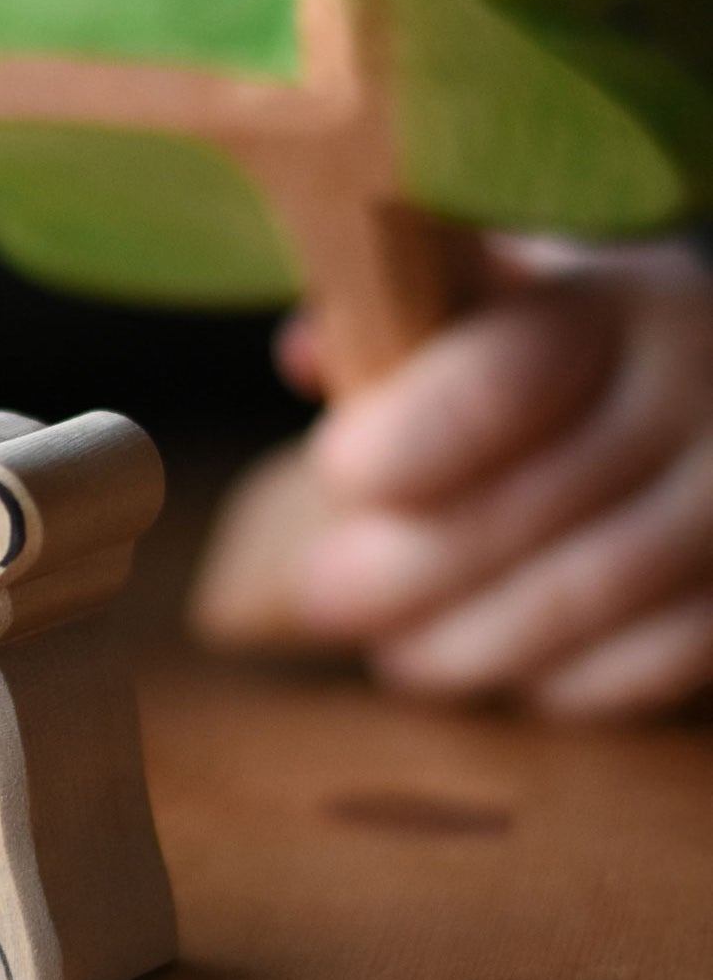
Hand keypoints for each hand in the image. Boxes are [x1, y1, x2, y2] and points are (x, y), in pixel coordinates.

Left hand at [288, 240, 712, 718]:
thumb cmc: (569, 344)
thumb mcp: (501, 297)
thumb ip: (403, 315)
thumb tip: (306, 355)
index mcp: (616, 299)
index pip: (503, 378)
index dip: (407, 440)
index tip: (335, 475)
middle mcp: (701, 387)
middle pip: (535, 505)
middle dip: (409, 568)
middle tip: (321, 597)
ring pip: (592, 595)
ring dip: (470, 642)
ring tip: (396, 653)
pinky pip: (660, 658)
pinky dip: (567, 681)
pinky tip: (509, 675)